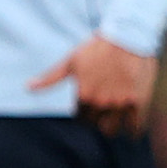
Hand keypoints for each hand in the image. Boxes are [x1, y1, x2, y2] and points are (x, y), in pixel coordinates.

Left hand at [28, 34, 157, 134]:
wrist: (128, 37)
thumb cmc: (97, 48)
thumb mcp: (70, 61)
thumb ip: (51, 78)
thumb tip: (28, 87)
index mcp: (83, 95)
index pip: (79, 118)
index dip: (83, 113)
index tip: (88, 107)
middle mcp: (100, 102)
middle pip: (95, 126)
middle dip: (96, 121)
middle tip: (101, 112)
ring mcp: (120, 103)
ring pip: (111, 130)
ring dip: (111, 128)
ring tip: (113, 120)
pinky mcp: (138, 102)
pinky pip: (134, 127)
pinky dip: (132, 130)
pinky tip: (131, 128)